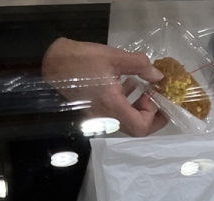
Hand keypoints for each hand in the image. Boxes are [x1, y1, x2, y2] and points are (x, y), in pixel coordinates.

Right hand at [42, 38, 166, 137]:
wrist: (55, 63)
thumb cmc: (83, 59)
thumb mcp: (115, 57)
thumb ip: (140, 66)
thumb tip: (158, 76)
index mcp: (112, 106)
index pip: (140, 127)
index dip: (153, 116)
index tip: (154, 97)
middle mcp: (107, 118)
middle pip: (136, 130)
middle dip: (151, 116)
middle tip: (158, 99)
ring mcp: (101, 118)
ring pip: (127, 123)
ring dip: (139, 109)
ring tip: (144, 88)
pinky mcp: (96, 112)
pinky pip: (117, 115)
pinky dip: (128, 105)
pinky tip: (129, 85)